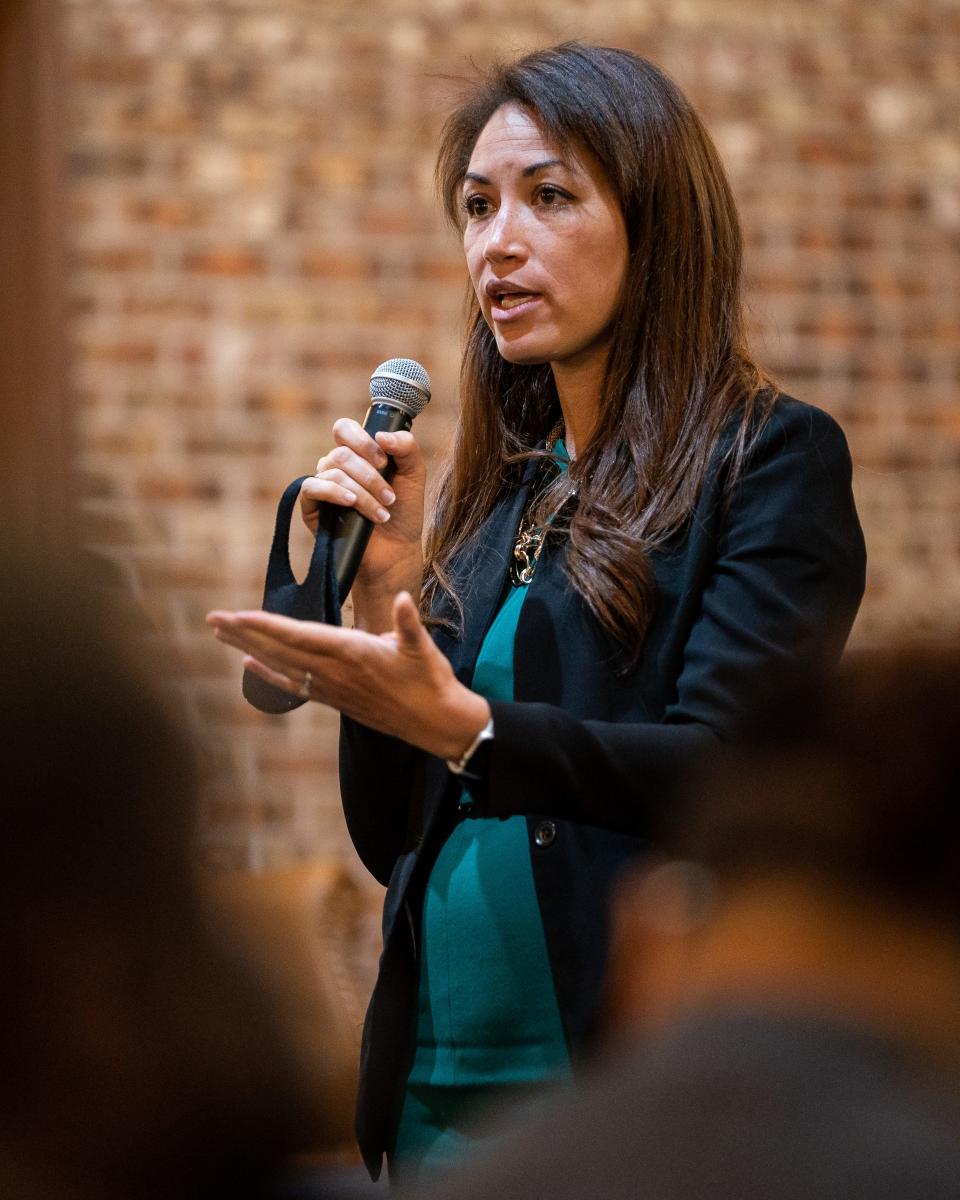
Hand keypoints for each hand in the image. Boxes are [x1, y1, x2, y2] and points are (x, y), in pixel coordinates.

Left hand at [207, 592, 490, 760]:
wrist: (436, 722)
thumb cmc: (430, 681)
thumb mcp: (422, 647)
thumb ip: (408, 621)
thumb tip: (402, 599)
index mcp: (352, 653)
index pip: (298, 636)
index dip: (265, 625)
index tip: (237, 616)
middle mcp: (334, 672)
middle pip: (279, 650)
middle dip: (244, 634)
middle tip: (213, 619)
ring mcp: (332, 688)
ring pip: (281, 666)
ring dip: (249, 649)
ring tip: (222, 635)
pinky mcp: (335, 699)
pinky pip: (294, 685)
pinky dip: (270, 675)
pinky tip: (250, 666)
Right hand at [299, 419, 425, 617]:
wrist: (396, 551)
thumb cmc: (404, 513)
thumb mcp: (414, 475)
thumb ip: (406, 447)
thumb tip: (381, 435)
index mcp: (358, 454)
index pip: (345, 429)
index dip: (362, 440)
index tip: (384, 462)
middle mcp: (337, 467)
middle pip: (341, 452)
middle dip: (369, 475)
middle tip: (390, 496)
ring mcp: (323, 486)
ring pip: (332, 471)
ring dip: (362, 492)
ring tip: (382, 513)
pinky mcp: (312, 506)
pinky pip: (311, 487)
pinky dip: (333, 492)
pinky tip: (351, 503)